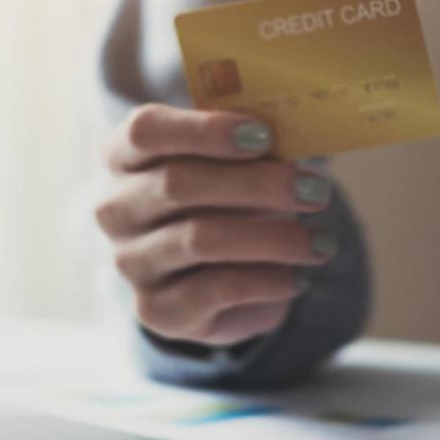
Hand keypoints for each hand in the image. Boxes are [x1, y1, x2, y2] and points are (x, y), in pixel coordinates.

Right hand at [96, 104, 335, 345]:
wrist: (213, 278)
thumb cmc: (226, 201)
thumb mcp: (234, 165)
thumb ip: (251, 147)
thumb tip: (295, 139)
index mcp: (125, 155)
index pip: (147, 130)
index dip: (205, 129)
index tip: (264, 135)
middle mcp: (115, 208)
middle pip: (178, 183)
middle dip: (256, 185)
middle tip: (317, 191)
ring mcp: (131, 262)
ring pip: (199, 239)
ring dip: (273, 238)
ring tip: (323, 243)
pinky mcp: (156, 309)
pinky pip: (214, 289)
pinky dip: (264, 281)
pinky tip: (296, 277)